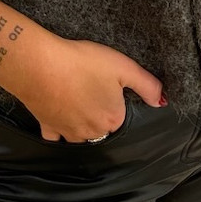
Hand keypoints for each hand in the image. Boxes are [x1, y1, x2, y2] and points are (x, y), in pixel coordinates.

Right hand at [19, 36, 165, 142]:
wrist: (39, 65)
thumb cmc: (82, 63)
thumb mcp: (123, 66)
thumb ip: (148, 86)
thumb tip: (162, 102)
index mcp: (113, 119)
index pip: (122, 118)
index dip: (117, 103)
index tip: (110, 88)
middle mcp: (93, 132)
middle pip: (103, 130)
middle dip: (100, 115)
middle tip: (92, 91)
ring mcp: (68, 132)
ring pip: (82, 137)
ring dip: (83, 126)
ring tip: (78, 103)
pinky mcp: (48, 127)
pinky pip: (56, 139)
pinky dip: (60, 135)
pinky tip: (61, 125)